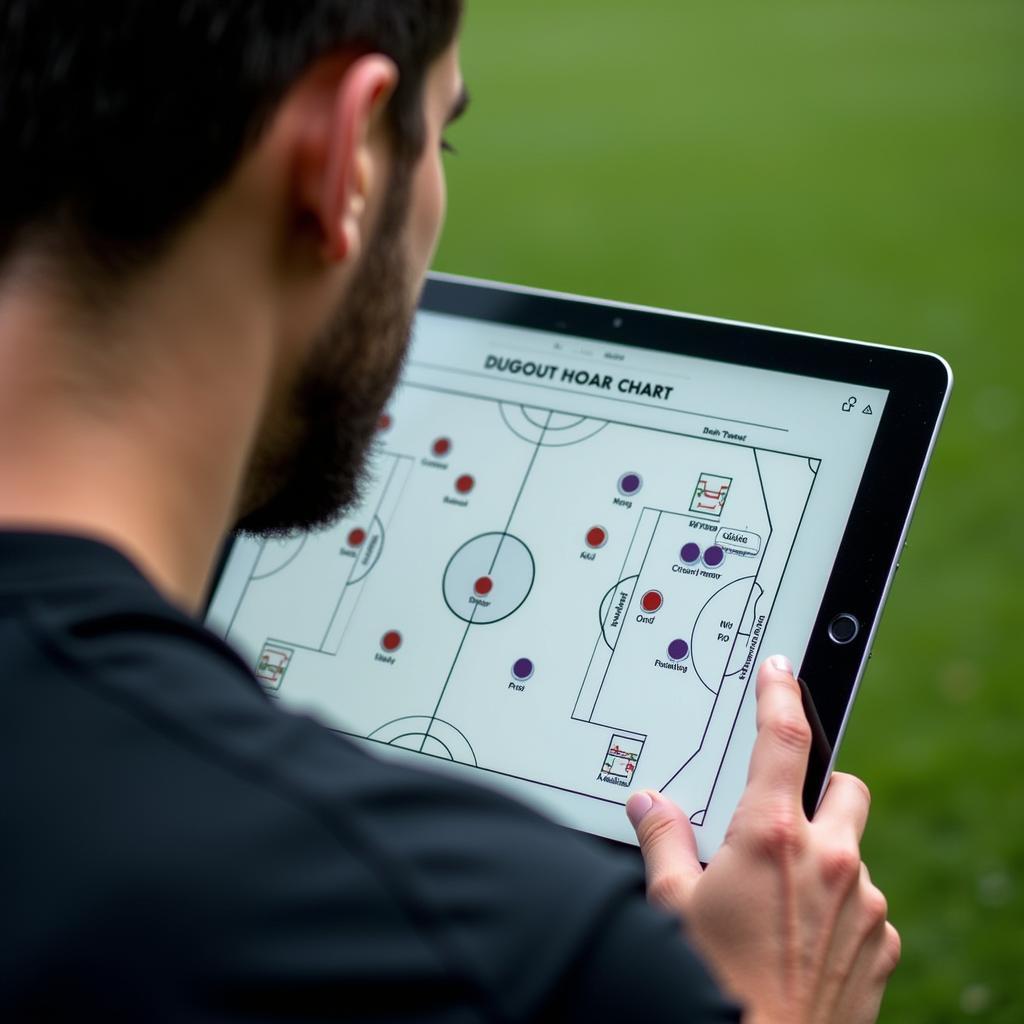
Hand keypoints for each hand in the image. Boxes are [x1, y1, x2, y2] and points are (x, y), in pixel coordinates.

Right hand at [626, 655, 899, 1023]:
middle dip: (820, 786)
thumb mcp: (671, 907)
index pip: (784, 737)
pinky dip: (839, 907)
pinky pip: (866, 905)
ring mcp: (864, 903)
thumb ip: (662, 842)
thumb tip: (649, 805)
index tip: (780, 671)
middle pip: (845, 785)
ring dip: (824, 857)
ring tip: (780, 896)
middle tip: (782, 814)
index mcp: (771, 836)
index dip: (781, 694)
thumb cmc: (715, 984)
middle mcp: (830, 860)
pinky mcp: (883, 943)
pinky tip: (801, 936)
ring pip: (854, 850)